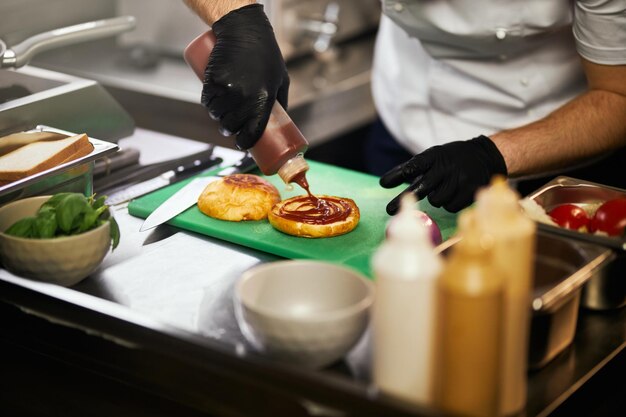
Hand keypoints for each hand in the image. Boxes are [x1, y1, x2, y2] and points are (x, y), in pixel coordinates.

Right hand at [201, 4, 288, 149]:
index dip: (245, 142)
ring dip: (217, 118)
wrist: (244, 31)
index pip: (252, 131)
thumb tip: (282, 121)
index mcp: (264, 100)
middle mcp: (245, 97)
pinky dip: (208, 105)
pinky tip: (212, 106)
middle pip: (231, 125)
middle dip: (229, 130)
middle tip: (231, 127)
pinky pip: (207, 100)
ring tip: (222, 114)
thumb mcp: (281, 79)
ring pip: (216, 114)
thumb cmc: (266, 55)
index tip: (242, 143)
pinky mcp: (213, 80)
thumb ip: (281, 100)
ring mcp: (227, 89)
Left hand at [380, 135, 506, 213]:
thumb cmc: (452, 159)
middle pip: (421, 188)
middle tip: (389, 210)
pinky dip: (449, 204)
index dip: (397, 175)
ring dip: (436, 199)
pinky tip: (454, 194)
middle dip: (402, 200)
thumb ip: (414, 168)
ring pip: (436, 201)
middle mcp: (446, 167)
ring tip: (444, 189)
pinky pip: (450, 207)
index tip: (383, 183)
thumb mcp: (435, 156)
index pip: (413, 166)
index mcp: (435, 156)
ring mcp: (458, 180)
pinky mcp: (469, 191)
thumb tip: (385, 182)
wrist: (485, 156)